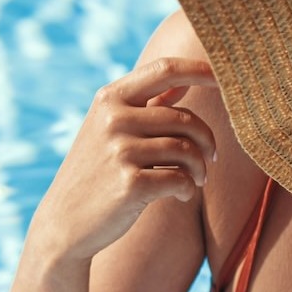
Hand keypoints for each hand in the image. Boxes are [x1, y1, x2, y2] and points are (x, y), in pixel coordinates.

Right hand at [26, 57, 220, 263]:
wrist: (65, 221)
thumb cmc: (96, 173)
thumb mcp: (110, 130)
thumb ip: (146, 105)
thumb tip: (184, 82)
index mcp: (109, 98)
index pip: (164, 69)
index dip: (200, 69)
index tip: (226, 78)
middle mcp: (113, 119)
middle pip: (184, 118)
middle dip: (206, 140)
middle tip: (210, 158)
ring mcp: (120, 151)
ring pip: (187, 149)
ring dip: (200, 168)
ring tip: (196, 180)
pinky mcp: (131, 184)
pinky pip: (180, 179)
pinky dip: (188, 189)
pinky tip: (181, 195)